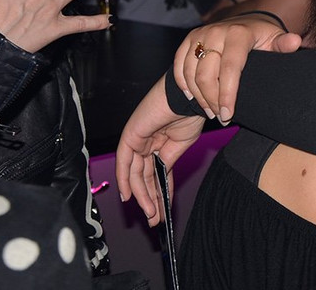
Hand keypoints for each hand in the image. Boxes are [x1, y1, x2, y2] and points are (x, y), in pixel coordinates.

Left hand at [115, 75, 205, 225]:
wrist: (190, 97)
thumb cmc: (191, 112)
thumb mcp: (182, 145)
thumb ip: (169, 164)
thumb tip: (163, 184)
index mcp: (160, 142)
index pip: (156, 173)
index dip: (158, 193)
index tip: (161, 211)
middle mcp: (146, 142)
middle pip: (144, 176)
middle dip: (149, 199)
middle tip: (155, 218)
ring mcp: (137, 139)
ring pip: (135, 173)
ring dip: (142, 195)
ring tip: (150, 212)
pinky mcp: (130, 136)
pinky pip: (124, 162)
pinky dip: (125, 179)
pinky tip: (129, 196)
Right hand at [174, 14, 301, 122]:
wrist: (247, 22)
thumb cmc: (263, 36)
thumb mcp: (276, 39)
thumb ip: (284, 44)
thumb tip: (295, 42)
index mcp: (238, 33)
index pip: (229, 69)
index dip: (227, 95)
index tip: (228, 115)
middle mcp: (215, 32)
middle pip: (206, 75)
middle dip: (211, 100)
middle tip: (221, 117)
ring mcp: (199, 35)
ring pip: (190, 73)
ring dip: (198, 96)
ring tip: (210, 111)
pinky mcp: (188, 40)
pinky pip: (178, 66)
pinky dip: (183, 84)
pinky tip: (192, 97)